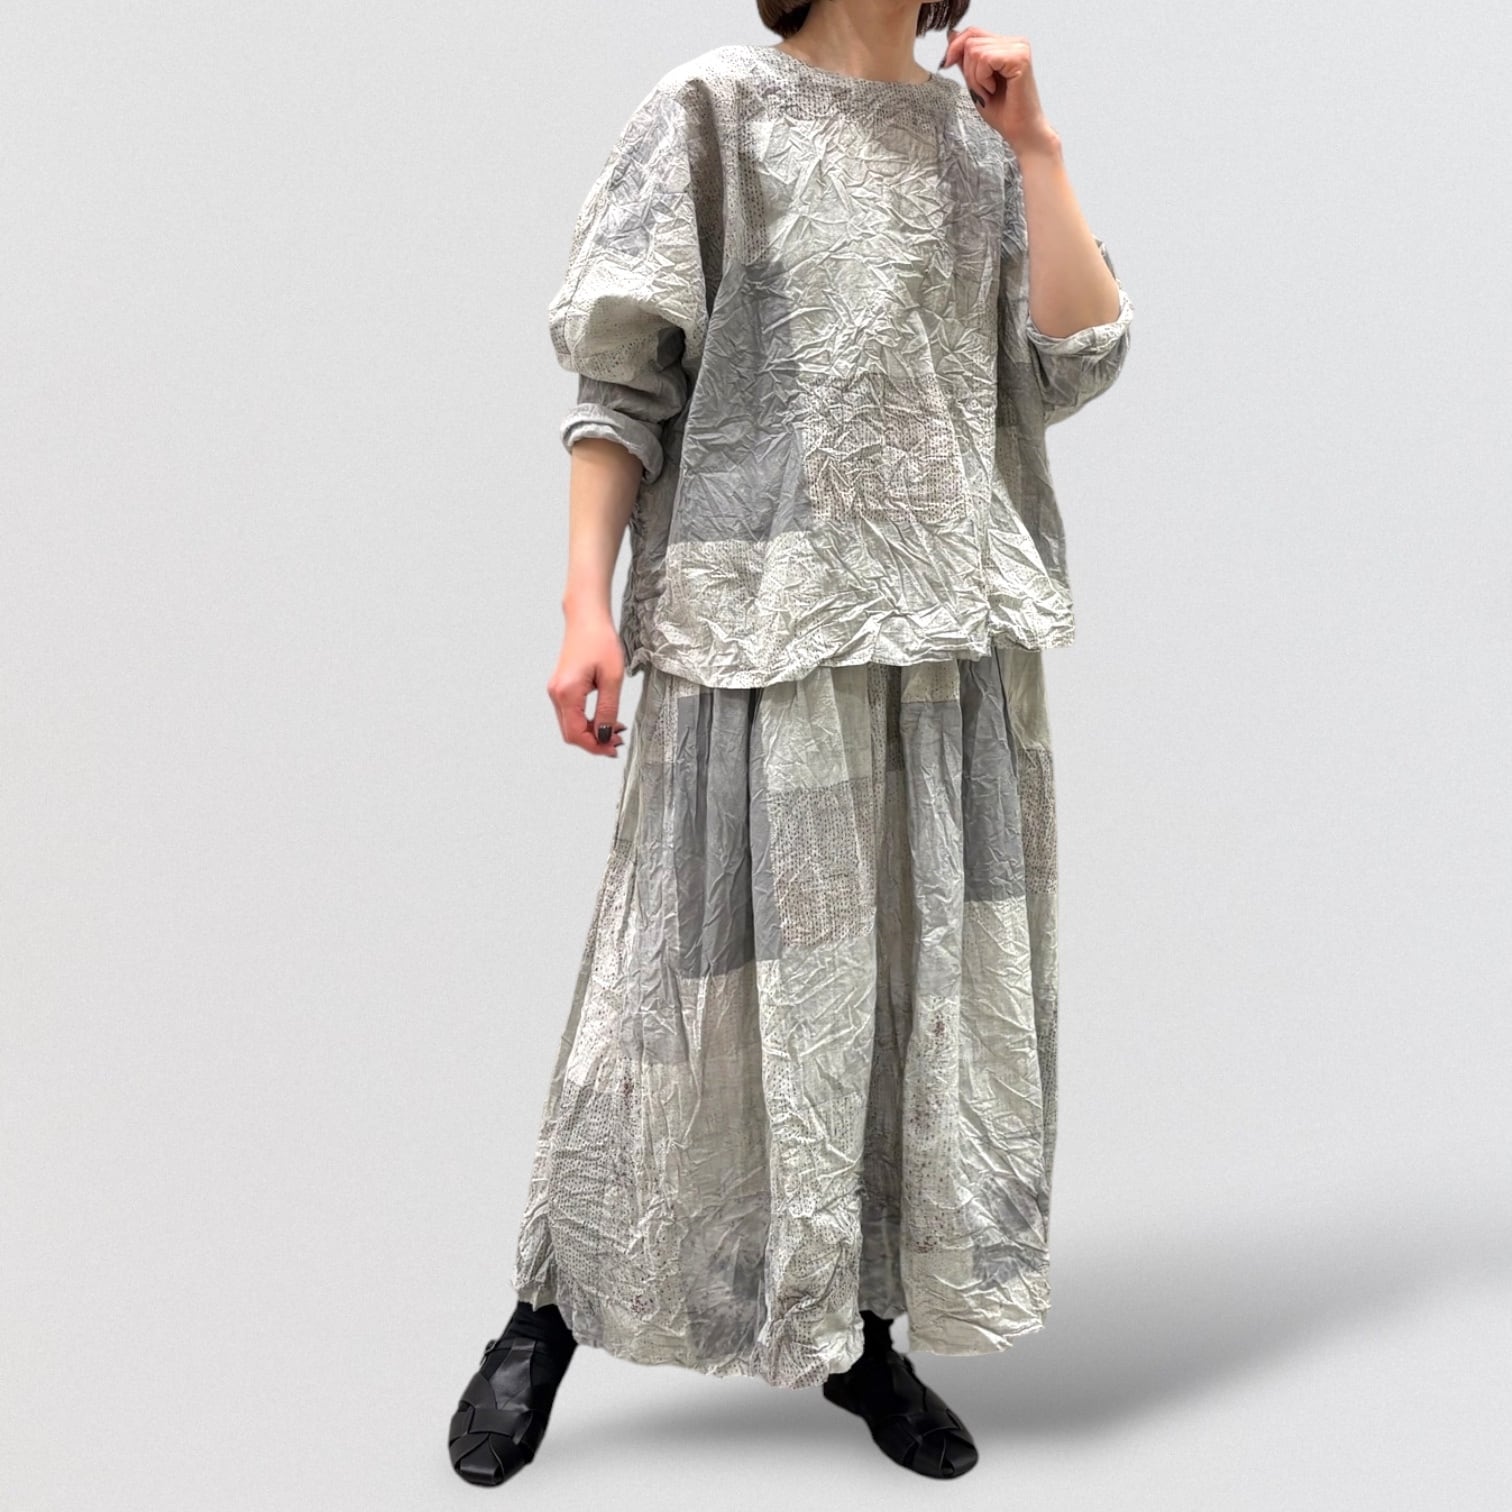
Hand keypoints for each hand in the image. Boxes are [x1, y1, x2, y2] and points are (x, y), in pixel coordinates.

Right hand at [547, 611, 627, 757]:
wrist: (587, 617)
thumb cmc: (599, 640)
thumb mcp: (612, 678)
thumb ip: (608, 710)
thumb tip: (606, 735)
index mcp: (566, 693)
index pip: (576, 734)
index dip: (595, 746)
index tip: (614, 749)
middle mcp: (556, 694)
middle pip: (571, 733)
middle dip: (594, 742)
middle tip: (618, 742)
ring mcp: (556, 691)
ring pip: (570, 725)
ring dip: (591, 732)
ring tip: (616, 730)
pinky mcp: (561, 687)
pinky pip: (571, 714)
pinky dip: (586, 721)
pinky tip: (604, 719)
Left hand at [939, 27, 1058, 156]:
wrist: (1021, 132)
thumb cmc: (1004, 113)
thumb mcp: (976, 82)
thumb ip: (966, 60)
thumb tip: (952, 37)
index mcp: (1006, 45)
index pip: (973, 32)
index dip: (955, 47)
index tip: (947, 64)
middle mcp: (1015, 43)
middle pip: (972, 40)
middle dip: (967, 70)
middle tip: (980, 90)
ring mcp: (1019, 48)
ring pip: (976, 51)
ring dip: (975, 78)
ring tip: (988, 92)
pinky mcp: (1019, 58)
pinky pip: (984, 59)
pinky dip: (982, 79)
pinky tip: (992, 90)